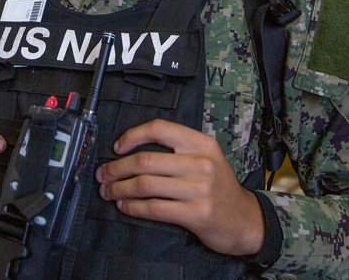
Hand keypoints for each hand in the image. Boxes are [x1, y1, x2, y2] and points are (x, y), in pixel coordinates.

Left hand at [94, 119, 264, 255]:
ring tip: (108, 191)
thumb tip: (131, 150)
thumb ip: (177, 150)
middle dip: (117, 168)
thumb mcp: (207, 157)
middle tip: (102, 174)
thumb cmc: (218, 187)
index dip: (133, 136)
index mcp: (201, 143)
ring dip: (120, 189)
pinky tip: (125, 206)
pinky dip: (133, 207)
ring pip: (145, 185)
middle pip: (145, 160)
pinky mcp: (196, 214)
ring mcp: (199, 189)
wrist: (245, 220)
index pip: (160, 129)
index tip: (117, 147)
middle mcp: (201, 163)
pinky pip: (154, 208)